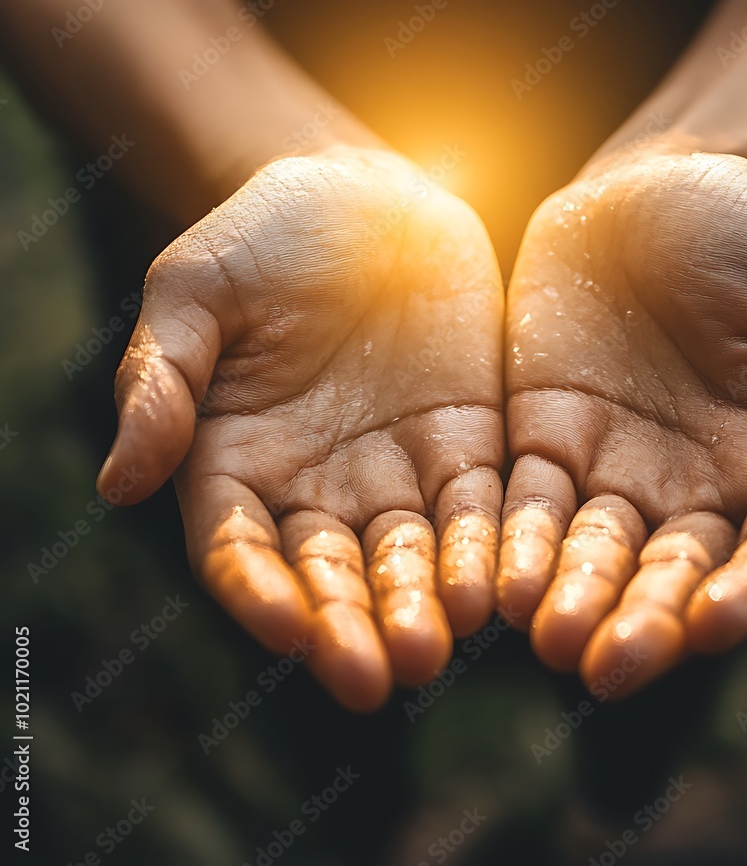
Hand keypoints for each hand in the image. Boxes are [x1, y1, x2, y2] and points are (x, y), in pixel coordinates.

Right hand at [98, 148, 503, 710]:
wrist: (365, 195)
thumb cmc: (266, 234)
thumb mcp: (196, 291)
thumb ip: (162, 380)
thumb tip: (119, 483)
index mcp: (239, 462)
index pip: (242, 549)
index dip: (259, 593)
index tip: (288, 633)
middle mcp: (318, 484)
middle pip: (331, 574)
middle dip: (352, 625)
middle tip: (378, 679)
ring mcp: (396, 468)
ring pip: (410, 555)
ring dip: (422, 604)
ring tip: (439, 647)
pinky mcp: (466, 442)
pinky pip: (480, 505)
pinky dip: (487, 547)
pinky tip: (500, 585)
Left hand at [498, 148, 746, 695]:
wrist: (652, 189)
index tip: (713, 623)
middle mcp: (698, 486)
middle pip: (675, 571)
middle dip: (643, 619)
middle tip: (606, 667)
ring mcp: (618, 468)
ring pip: (595, 550)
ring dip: (570, 596)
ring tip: (543, 637)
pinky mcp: (548, 438)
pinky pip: (528, 501)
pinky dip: (514, 542)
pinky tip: (492, 580)